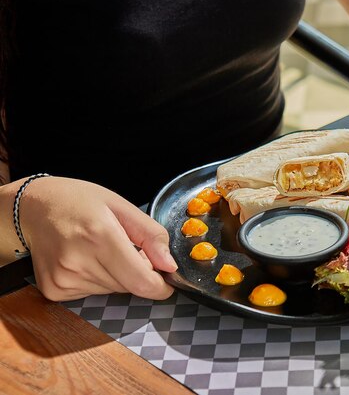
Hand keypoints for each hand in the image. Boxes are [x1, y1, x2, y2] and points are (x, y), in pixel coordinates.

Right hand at [19, 177, 177, 300]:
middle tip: (125, 249)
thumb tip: (170, 265)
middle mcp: (79, 261)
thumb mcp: (121, 206)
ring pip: (112, 290)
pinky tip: (84, 259)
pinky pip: (93, 293)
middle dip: (137, 272)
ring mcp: (63, 279)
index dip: (160, 285)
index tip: (166, 279)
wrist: (32, 208)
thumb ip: (151, 235)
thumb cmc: (79, 202)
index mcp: (100, 235)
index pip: (141, 281)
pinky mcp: (54, 290)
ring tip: (99, 250)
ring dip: (117, 276)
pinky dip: (98, 280)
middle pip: (129, 286)